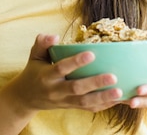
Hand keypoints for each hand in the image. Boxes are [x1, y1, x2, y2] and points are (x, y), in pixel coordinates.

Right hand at [7, 34, 122, 113]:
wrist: (26, 98)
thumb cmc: (34, 72)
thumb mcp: (34, 56)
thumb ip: (42, 44)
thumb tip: (54, 36)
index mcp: (47, 76)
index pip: (61, 68)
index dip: (76, 62)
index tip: (92, 54)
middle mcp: (55, 91)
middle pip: (76, 88)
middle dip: (95, 83)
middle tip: (113, 77)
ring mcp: (64, 101)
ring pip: (84, 102)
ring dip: (103, 98)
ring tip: (119, 92)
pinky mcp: (71, 107)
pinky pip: (88, 108)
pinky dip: (103, 105)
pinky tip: (117, 100)